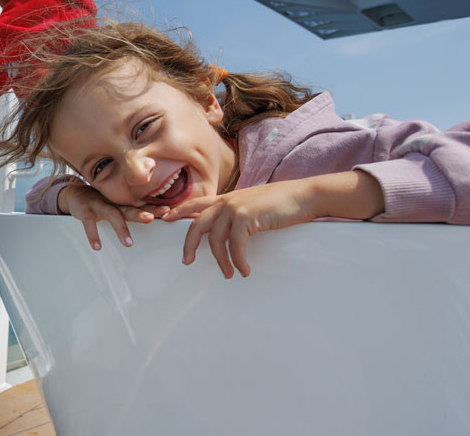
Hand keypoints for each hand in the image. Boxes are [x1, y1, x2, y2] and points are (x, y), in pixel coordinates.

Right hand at [59, 184, 169, 250]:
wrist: (76, 194)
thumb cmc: (100, 202)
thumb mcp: (116, 205)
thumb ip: (131, 211)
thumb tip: (153, 219)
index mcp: (122, 203)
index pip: (140, 206)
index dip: (153, 208)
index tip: (167, 211)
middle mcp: (113, 203)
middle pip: (129, 209)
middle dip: (140, 214)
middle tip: (150, 219)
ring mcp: (99, 205)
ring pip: (112, 215)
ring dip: (120, 228)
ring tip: (128, 243)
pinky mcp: (85, 211)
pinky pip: (89, 224)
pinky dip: (93, 235)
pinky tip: (97, 246)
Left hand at [164, 180, 318, 277]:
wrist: (303, 195)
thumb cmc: (281, 202)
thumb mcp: (253, 204)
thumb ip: (237, 213)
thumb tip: (229, 231)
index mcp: (226, 198)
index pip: (196, 203)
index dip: (179, 211)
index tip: (166, 219)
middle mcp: (226, 201)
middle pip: (197, 224)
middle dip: (189, 244)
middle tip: (186, 261)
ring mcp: (235, 207)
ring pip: (216, 239)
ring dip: (221, 260)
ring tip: (228, 273)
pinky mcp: (246, 217)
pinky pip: (235, 245)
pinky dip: (238, 260)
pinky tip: (243, 270)